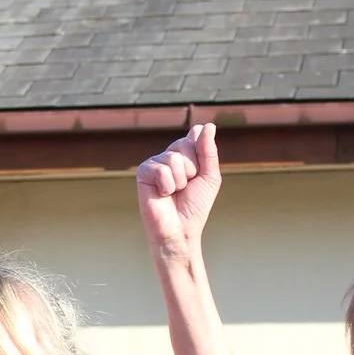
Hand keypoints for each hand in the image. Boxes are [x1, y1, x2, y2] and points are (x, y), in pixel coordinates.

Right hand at [136, 124, 221, 259]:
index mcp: (185, 154)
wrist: (181, 229)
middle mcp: (169, 155)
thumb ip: (208, 151)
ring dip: (180, 181)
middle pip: (185, 144)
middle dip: (192, 169)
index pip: (197, 136)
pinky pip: (161, 170)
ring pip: (174, 159)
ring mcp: (155, 163)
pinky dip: (167, 186)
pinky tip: (163, 194)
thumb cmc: (195, 206)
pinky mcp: (143, 172)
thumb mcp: (210, 176)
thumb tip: (207, 125)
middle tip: (186, 187)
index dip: (202, 158)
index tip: (199, 175)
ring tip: (174, 192)